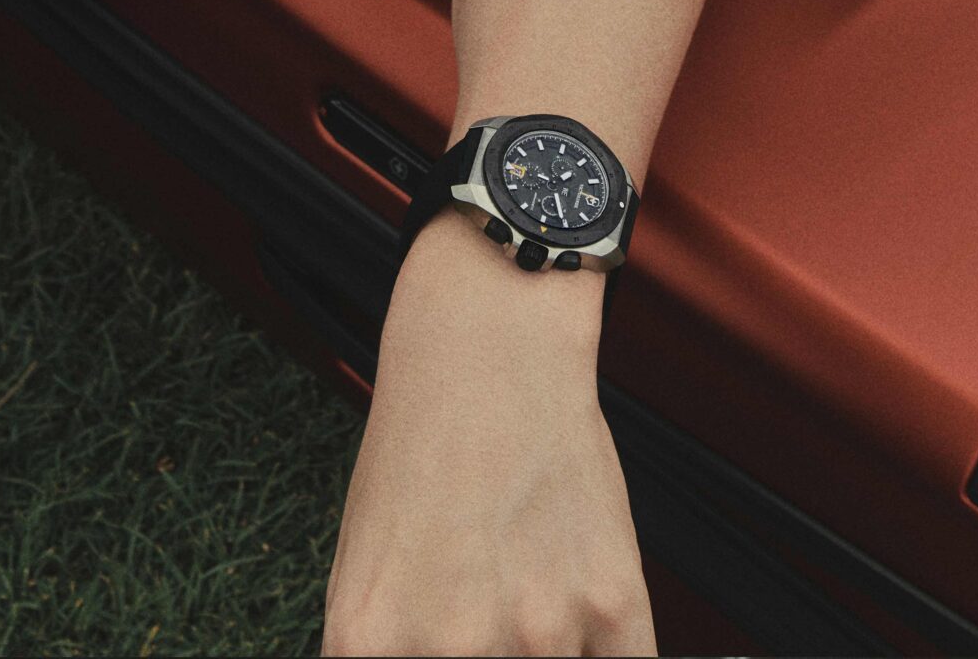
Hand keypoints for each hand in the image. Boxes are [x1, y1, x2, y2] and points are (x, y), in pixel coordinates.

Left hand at [322, 230, 653, 656]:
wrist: (488, 348)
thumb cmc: (419, 452)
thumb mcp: (364, 576)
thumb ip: (390, 658)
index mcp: (370, 646)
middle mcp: (451, 649)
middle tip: (501, 634)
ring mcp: (541, 632)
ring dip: (551, 657)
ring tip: (534, 605)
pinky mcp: (613, 603)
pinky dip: (603, 657)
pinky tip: (584, 622)